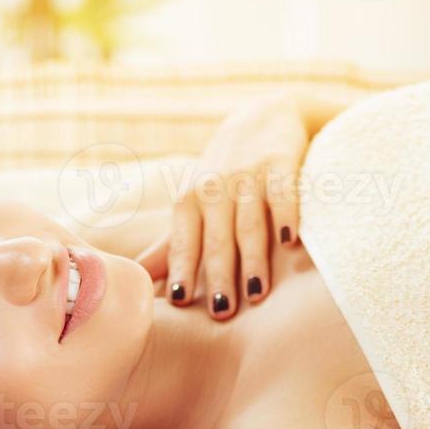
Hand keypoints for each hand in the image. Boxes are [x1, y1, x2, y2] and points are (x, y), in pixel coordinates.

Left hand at [135, 93, 308, 319]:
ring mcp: (248, 176)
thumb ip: (171, 247)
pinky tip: (290, 242)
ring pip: (250, 223)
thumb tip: (139, 283)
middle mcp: (214, 189)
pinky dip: (287, 216)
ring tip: (258, 294)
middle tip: (222, 313)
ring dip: (253, 258)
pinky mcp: (280, 163)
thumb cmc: (222, 174)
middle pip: (217, 239)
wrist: (264, 116)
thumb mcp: (193, 204)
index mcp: (189, 202)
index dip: (182, 270)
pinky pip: (283, 193)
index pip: (184, 243)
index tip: (180, 302)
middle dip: (219, 276)